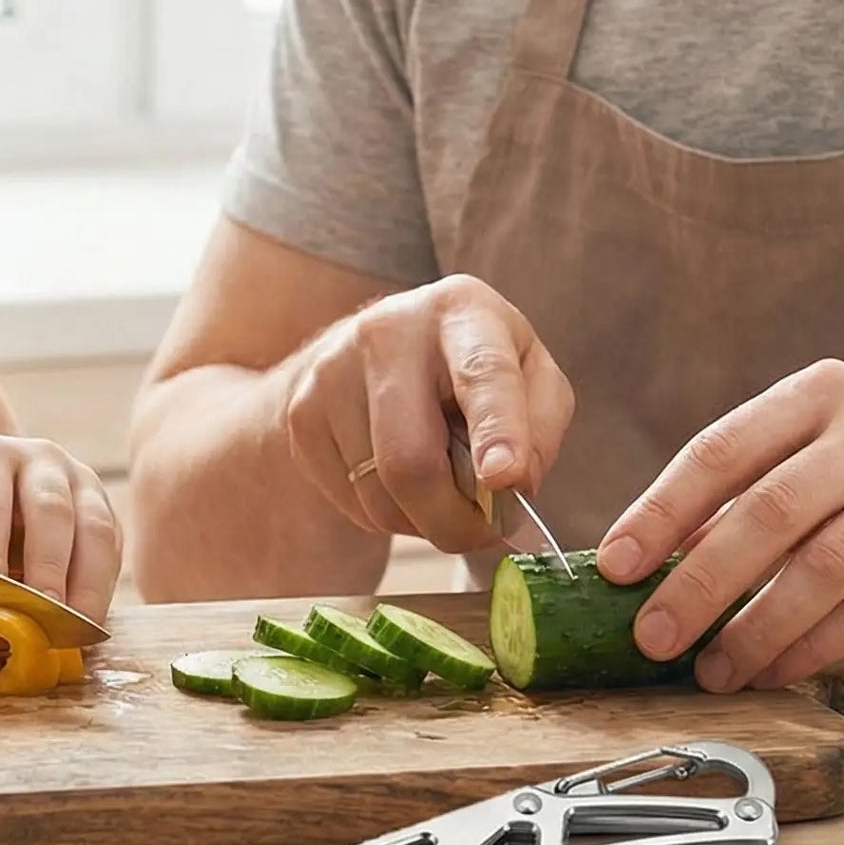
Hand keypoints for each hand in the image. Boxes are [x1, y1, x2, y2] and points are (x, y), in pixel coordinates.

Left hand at [0, 435, 120, 622]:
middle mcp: (41, 460)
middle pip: (51, 510)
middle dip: (48, 568)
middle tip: (44, 616)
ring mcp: (82, 481)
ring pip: (96, 528)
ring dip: (88, 583)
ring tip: (74, 628)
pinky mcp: (108, 510)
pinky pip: (114, 549)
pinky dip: (104, 587)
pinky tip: (89, 621)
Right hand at [281, 274, 573, 551]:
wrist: (384, 349)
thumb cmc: (474, 368)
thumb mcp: (531, 376)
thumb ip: (541, 427)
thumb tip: (513, 485)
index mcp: (461, 311)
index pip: (481, 375)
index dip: (496, 430)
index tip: (505, 478)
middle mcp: (387, 331)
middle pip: (411, 458)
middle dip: (453, 518)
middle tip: (481, 533)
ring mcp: (332, 372)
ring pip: (379, 494)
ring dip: (422, 521)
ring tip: (441, 493)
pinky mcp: (302, 414)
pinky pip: (350, 501)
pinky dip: (387, 514)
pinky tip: (400, 481)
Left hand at [597, 360, 843, 691]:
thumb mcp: (823, 458)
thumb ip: (746, 496)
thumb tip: (645, 568)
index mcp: (823, 393)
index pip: (721, 450)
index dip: (660, 512)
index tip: (613, 566)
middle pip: (768, 512)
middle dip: (698, 582)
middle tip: (650, 635)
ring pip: (822, 568)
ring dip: (754, 629)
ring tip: (709, 669)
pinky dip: (812, 647)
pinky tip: (772, 671)